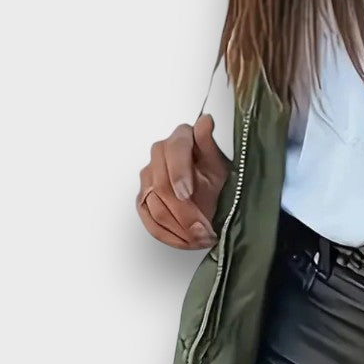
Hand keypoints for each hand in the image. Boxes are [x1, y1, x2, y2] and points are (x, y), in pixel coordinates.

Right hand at [136, 114, 231, 249]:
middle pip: (162, 185)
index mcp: (180, 139)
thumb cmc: (217, 174)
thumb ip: (209, 144)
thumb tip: (205, 121)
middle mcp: (159, 154)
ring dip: (180, 228)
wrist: (213, 192)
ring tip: (202, 239)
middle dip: (185, 212)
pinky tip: (187, 242)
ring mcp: (148, 177)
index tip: (187, 193)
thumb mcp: (220, 162)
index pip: (175, 151)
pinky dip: (170, 236)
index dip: (179, 173)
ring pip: (155, 207)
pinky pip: (150, 222)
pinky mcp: (144, 199)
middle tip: (204, 229)